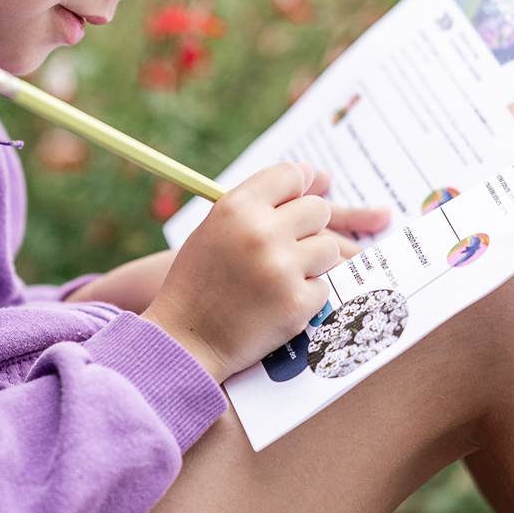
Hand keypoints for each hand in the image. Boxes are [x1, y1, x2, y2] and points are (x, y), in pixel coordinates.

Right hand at [66, 171, 390, 312]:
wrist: (185, 340)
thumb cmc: (201, 279)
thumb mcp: (217, 228)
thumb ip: (262, 200)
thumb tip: (317, 173)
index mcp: (236, 207)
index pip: (290, 175)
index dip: (296, 188)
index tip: (292, 203)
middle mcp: (260, 232)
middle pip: (317, 210)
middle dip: (307, 228)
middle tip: (284, 248)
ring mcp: (281, 268)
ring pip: (328, 248)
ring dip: (311, 263)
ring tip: (278, 277)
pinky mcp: (297, 303)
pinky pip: (324, 287)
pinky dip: (305, 297)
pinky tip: (276, 304)